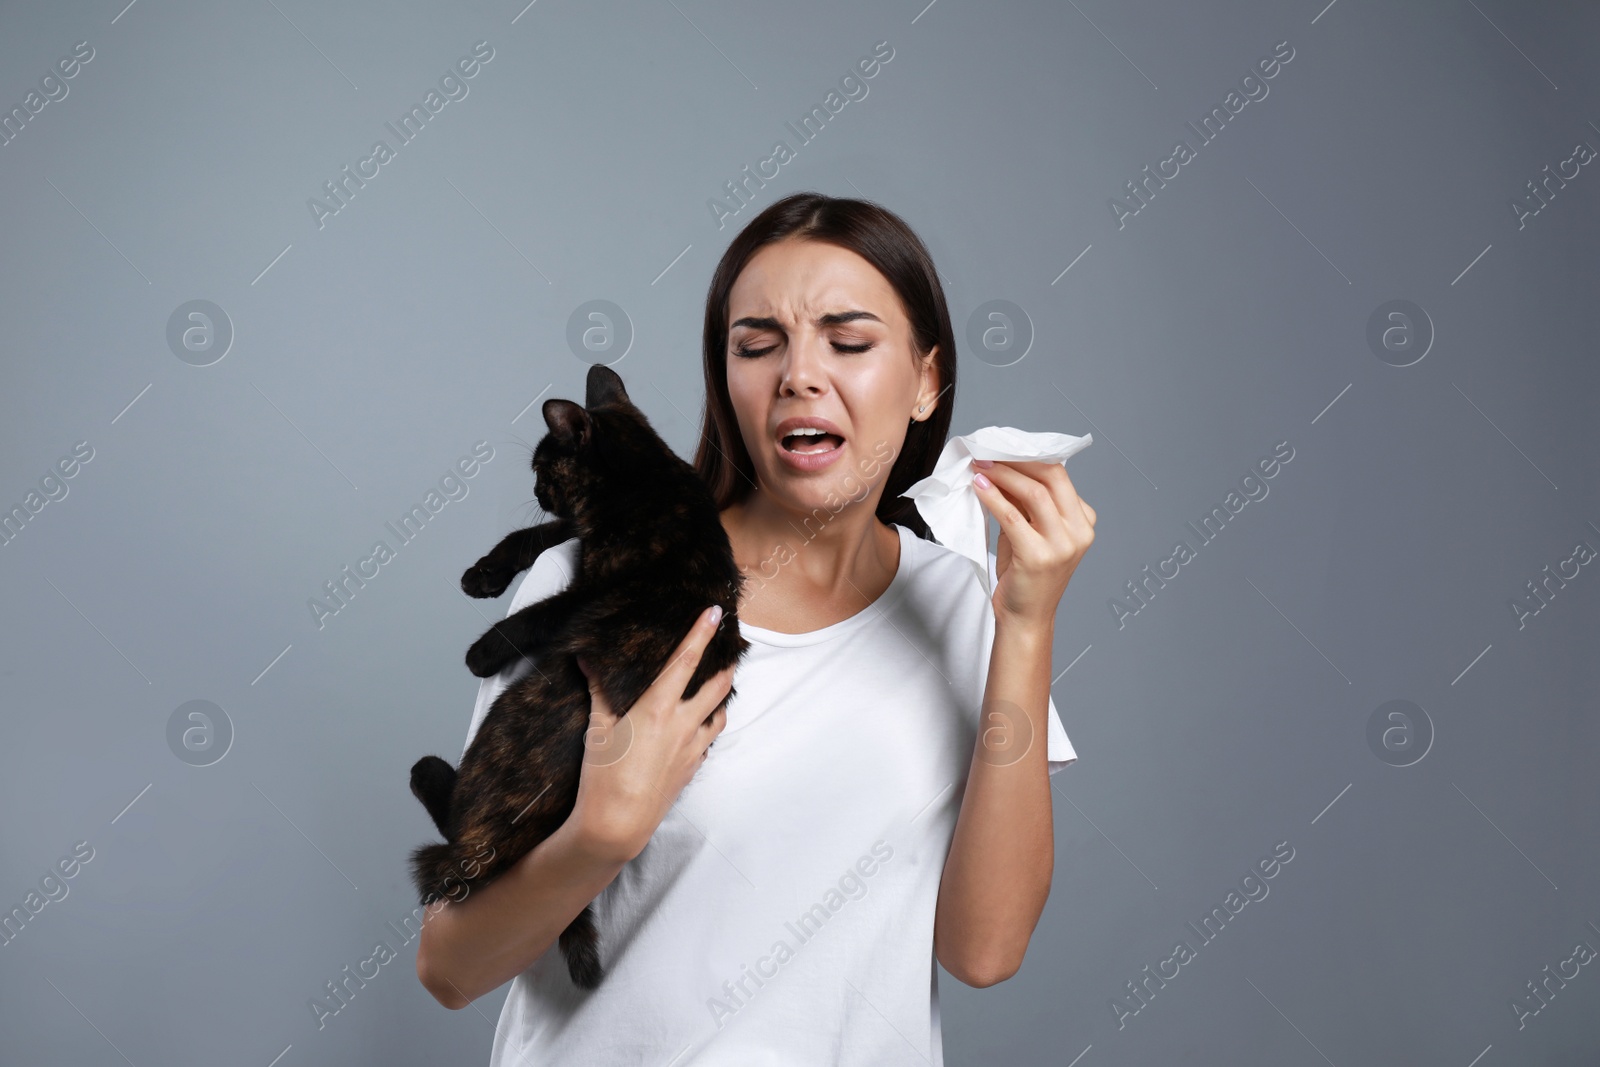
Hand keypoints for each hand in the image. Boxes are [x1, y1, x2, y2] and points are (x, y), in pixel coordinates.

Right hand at [566, 606, 733, 862]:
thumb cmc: (602, 775)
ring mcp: (692, 747)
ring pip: (721, 713)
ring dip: (722, 695)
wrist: (618, 824)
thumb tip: (587, 657)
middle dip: (727, 663)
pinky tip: (701, 722)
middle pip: (718, 684)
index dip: (702, 633)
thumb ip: (598, 689)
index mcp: (659, 708)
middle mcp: (683, 724)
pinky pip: (709, 739)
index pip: (687, 660)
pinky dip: (710, 724)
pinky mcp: (693, 767)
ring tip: (719, 682)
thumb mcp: (597, 728)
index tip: (715, 612)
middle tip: (729, 647)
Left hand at [970, 459, 1096, 627]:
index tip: (1002, 449)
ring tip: (980, 467)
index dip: (1029, 457)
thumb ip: (1024, 503)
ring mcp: (1063, 545)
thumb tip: (1000, 466)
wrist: (1026, 617)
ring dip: (1003, 475)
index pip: (1059, 476)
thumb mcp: (1031, 531)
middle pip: (1052, 478)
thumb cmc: (1027, 574)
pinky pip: (1013, 516)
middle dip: (1016, 461)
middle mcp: (1080, 531)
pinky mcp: (1040, 557)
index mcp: (1083, 521)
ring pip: (1034, 493)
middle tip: (988, 453)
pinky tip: (979, 487)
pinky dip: (993, 497)